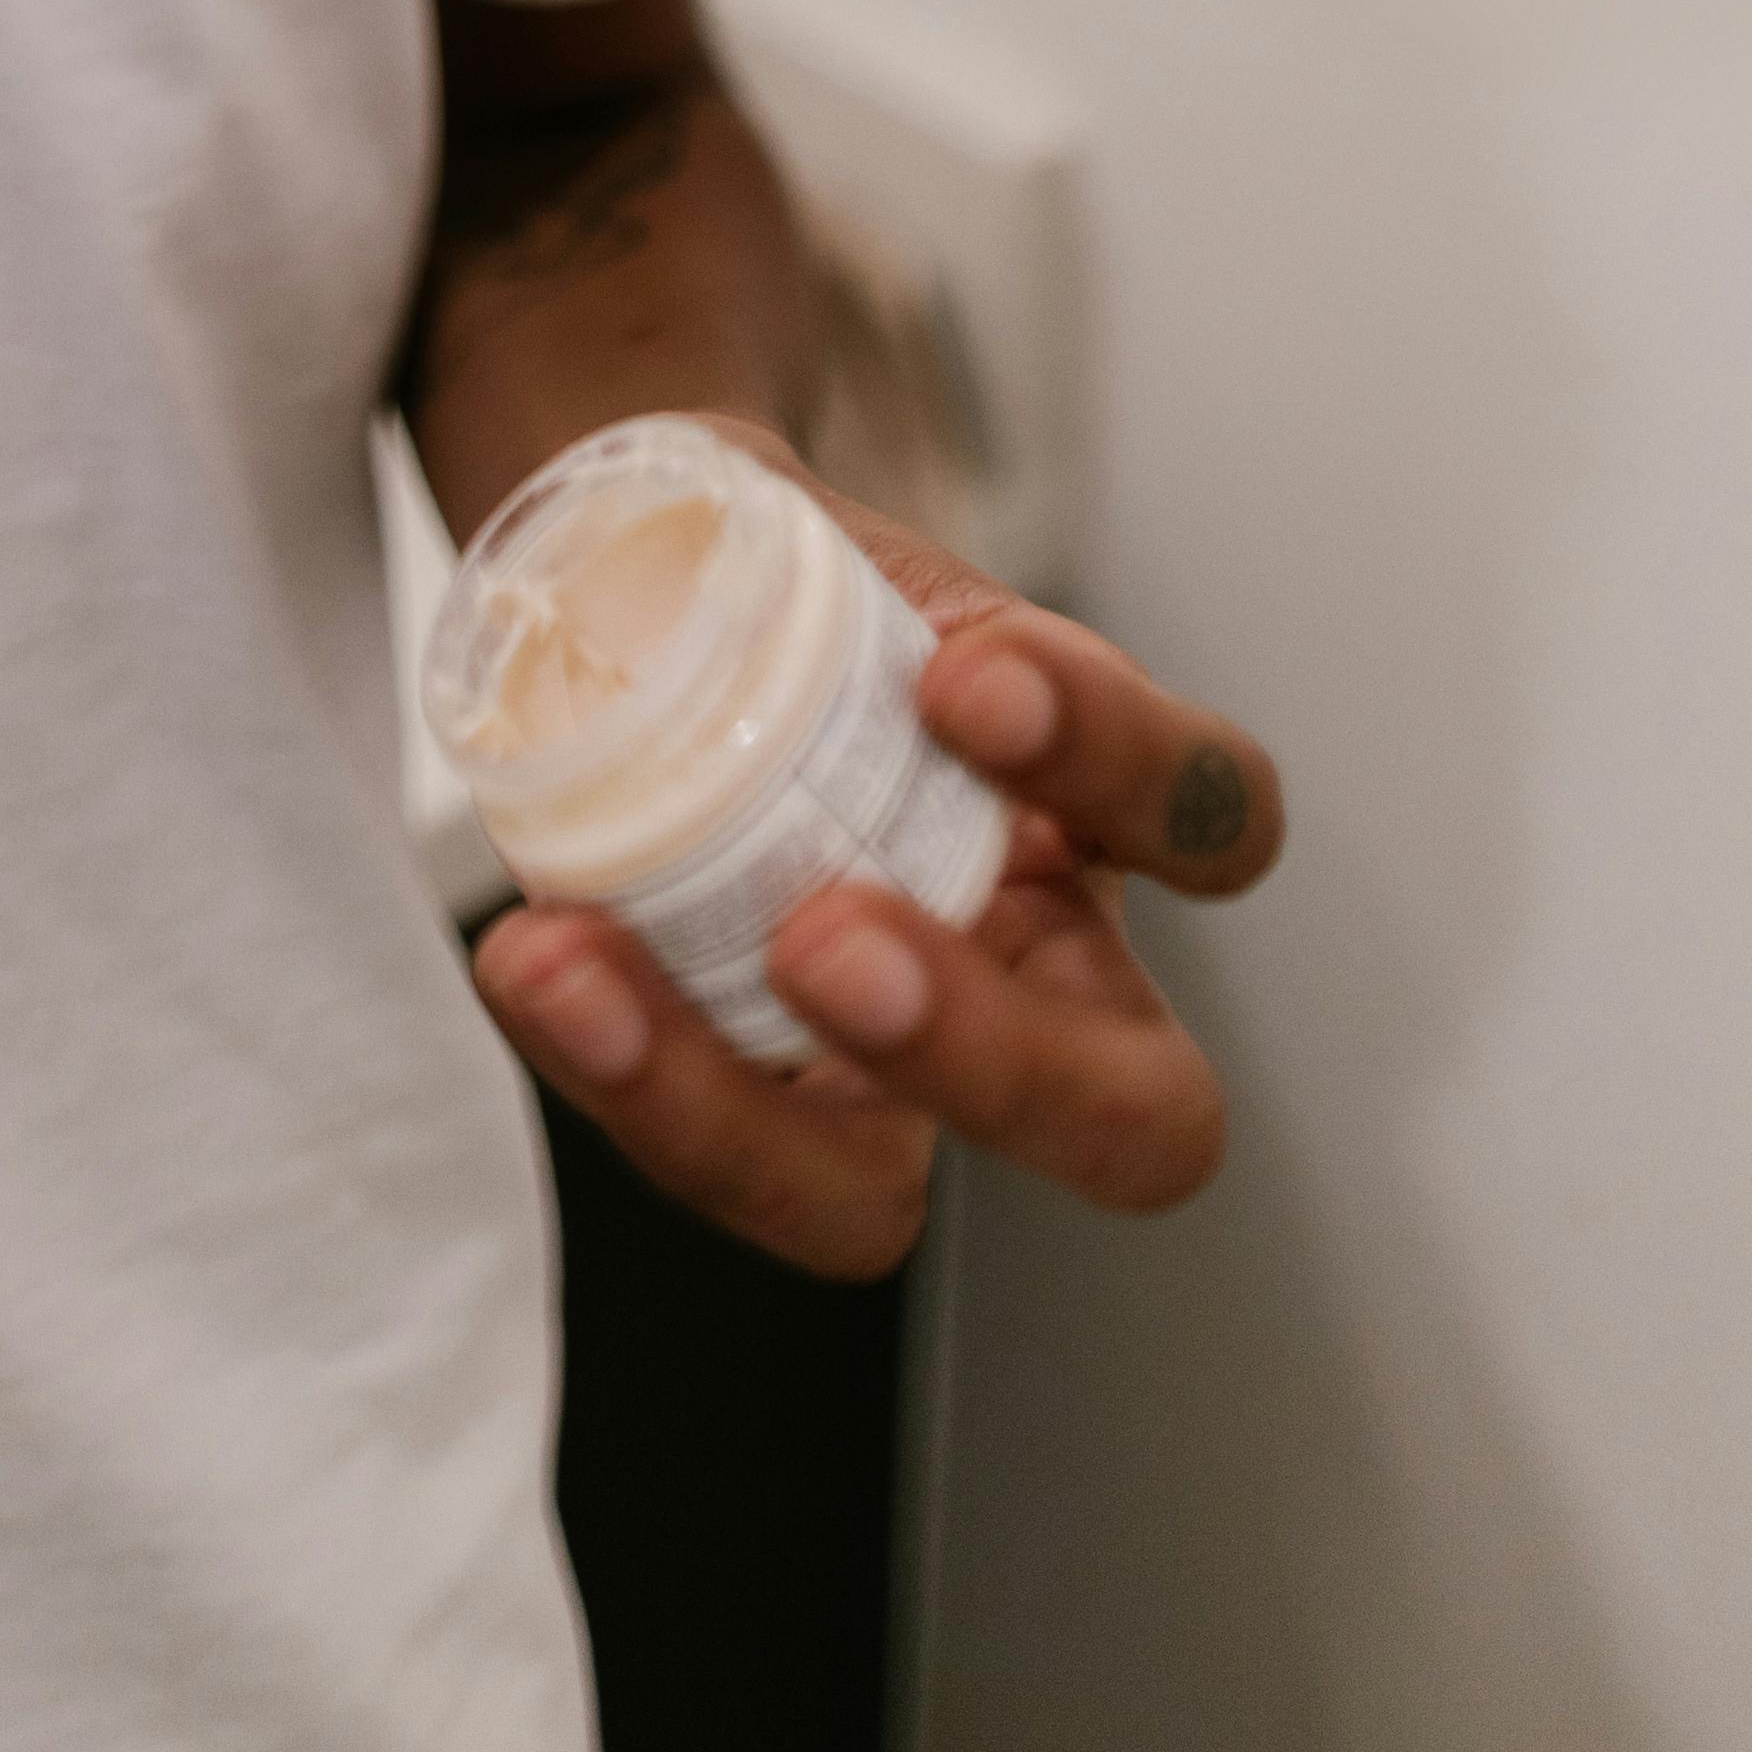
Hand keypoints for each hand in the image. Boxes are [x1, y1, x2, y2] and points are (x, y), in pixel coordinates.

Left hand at [471, 473, 1283, 1280]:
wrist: (640, 598)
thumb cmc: (784, 584)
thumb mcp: (858, 549)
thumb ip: (866, 586)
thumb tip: (797, 592)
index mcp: (1100, 818)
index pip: (1215, 817)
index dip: (1120, 767)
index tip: (961, 677)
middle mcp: (1032, 977)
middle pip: (1133, 1124)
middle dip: (994, 1063)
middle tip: (830, 939)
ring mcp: (883, 1076)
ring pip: (872, 1202)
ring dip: (726, 1106)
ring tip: (582, 963)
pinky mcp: (744, 1109)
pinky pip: (703, 1150)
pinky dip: (609, 1064)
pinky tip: (536, 957)